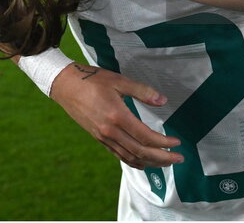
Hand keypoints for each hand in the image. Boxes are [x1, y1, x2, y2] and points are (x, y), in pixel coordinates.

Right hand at [50, 62, 182, 169]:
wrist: (65, 86)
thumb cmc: (92, 80)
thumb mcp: (119, 81)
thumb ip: (142, 91)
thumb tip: (162, 100)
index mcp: (117, 116)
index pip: (146, 136)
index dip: (164, 143)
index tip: (177, 143)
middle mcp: (110, 131)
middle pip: (140, 152)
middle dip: (162, 158)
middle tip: (178, 159)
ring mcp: (103, 137)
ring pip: (130, 157)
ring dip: (150, 163)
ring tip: (165, 163)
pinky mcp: (99, 138)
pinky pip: (119, 155)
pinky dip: (133, 161)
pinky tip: (142, 162)